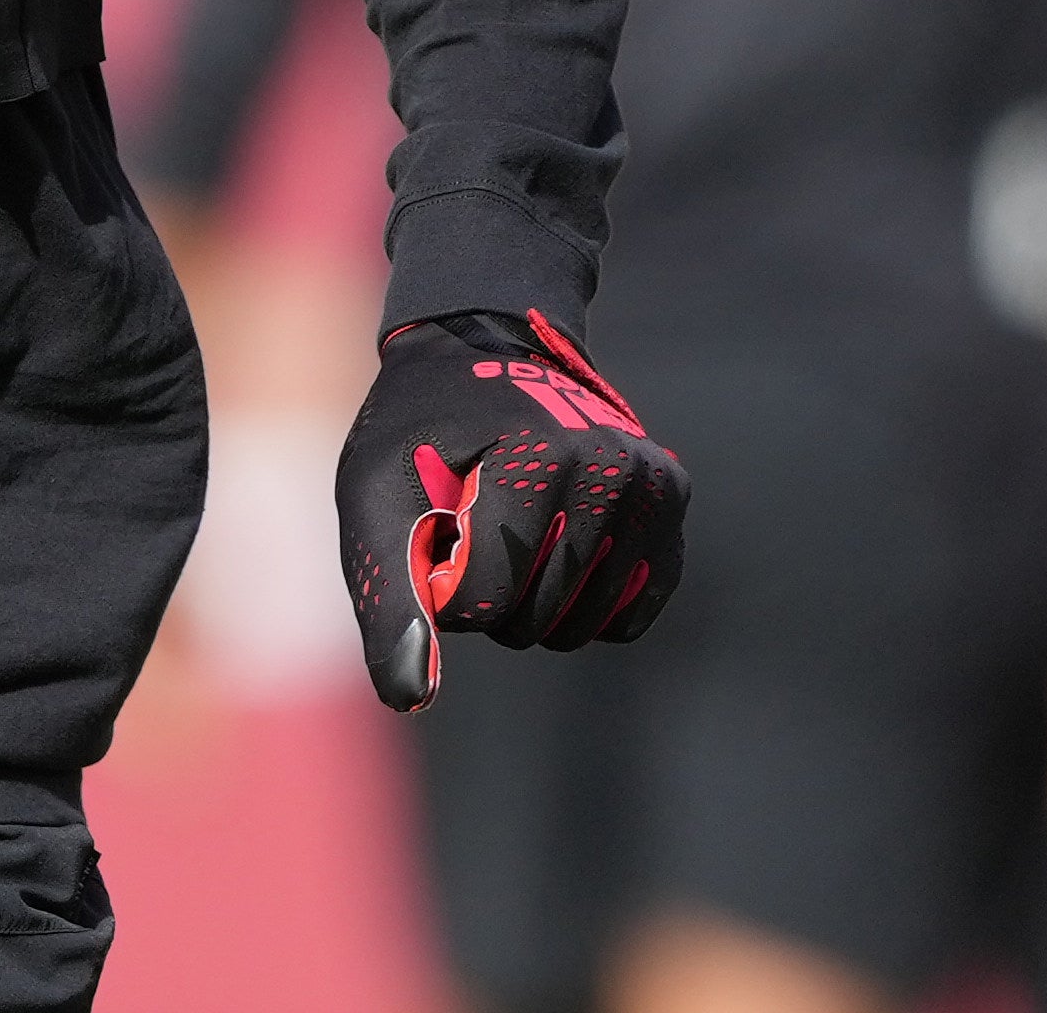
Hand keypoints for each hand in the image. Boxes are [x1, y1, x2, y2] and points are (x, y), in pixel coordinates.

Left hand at [339, 306, 686, 711]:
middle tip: (468, 523)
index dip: (439, 587)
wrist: (482, 352)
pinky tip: (552, 544)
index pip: (481, 600)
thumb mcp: (375, 497)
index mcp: (535, 455)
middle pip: (532, 619)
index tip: (430, 532)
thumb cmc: (417, 432)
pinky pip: (627, 615)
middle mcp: (610, 467)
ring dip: (531, 605)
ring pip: (581, 626)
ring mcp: (651, 486)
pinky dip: (581, 603)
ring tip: (508, 528)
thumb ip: (391, 595)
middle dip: (485, 595)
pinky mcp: (670, 505)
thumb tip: (410, 695)